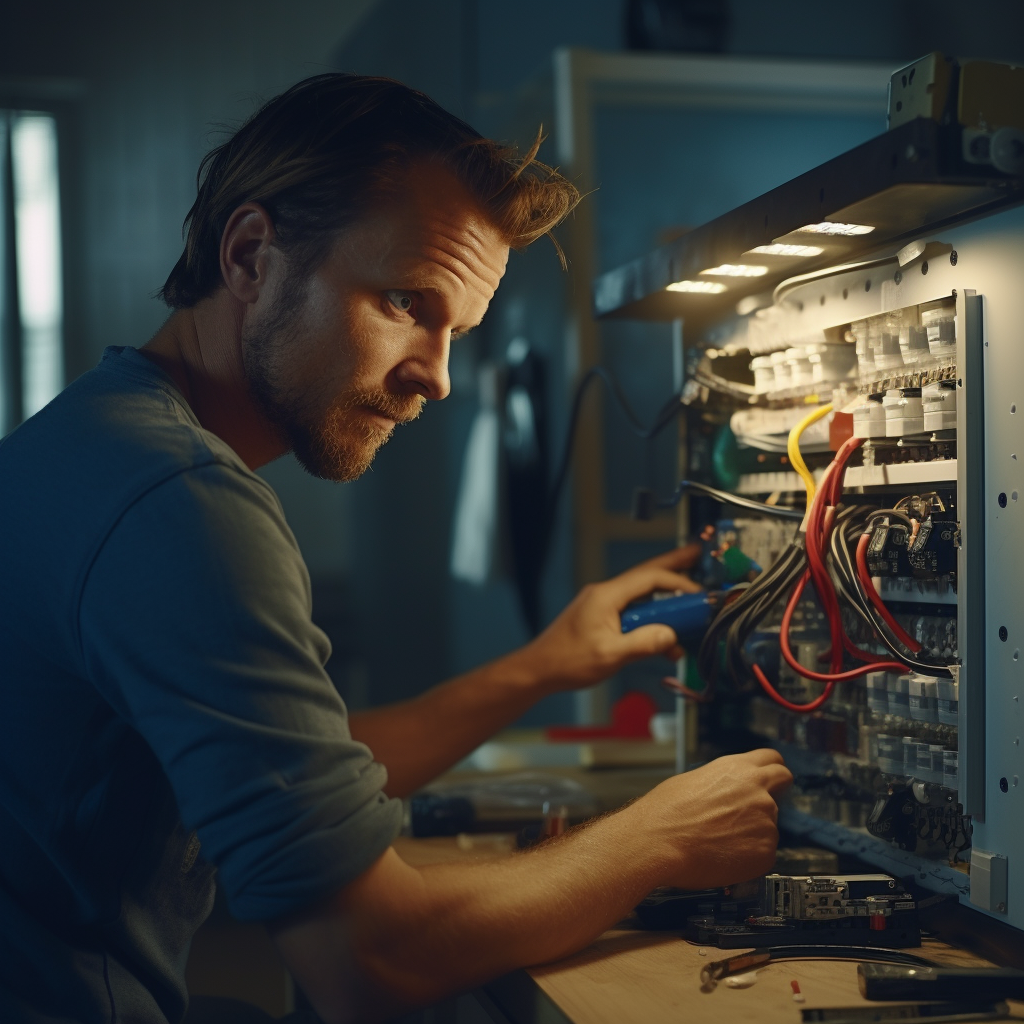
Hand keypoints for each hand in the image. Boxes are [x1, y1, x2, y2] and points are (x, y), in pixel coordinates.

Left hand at [516, 544, 702, 692]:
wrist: (539, 669)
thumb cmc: (566, 661)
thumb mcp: (609, 655)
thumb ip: (643, 644)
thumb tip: (670, 636)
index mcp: (606, 595)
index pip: (649, 578)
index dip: (677, 582)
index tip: (698, 594)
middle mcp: (605, 594)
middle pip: (646, 576)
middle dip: (673, 565)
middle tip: (697, 555)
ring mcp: (603, 605)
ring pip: (642, 596)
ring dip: (666, 602)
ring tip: (689, 602)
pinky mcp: (602, 618)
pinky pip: (633, 613)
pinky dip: (651, 622)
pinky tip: (665, 641)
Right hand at [633, 749, 792, 888]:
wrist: (657, 841)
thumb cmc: (665, 813)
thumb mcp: (692, 780)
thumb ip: (721, 783)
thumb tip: (725, 792)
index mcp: (738, 769)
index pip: (773, 759)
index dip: (772, 769)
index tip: (772, 778)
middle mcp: (757, 791)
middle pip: (783, 783)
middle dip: (777, 792)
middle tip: (758, 807)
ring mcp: (765, 821)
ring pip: (770, 824)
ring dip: (754, 831)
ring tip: (722, 840)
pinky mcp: (765, 852)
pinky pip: (764, 853)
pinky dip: (749, 857)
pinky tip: (725, 856)